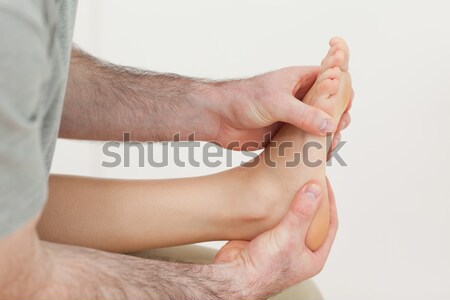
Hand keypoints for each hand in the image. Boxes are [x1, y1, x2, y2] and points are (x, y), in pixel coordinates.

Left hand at [207, 66, 352, 149]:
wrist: (217, 117)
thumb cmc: (243, 98)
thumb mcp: (276, 102)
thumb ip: (304, 114)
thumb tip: (330, 125)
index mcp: (301, 80)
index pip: (333, 81)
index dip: (343, 93)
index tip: (345, 109)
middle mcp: (301, 98)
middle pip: (331, 107)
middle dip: (338, 118)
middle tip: (337, 130)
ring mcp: (295, 117)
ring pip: (321, 127)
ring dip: (328, 137)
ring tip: (328, 147)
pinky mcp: (287, 135)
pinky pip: (307, 142)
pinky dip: (315, 149)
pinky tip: (318, 157)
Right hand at [212, 178, 337, 299]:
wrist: (233, 275)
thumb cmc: (262, 271)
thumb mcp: (288, 238)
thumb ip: (302, 213)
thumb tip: (314, 191)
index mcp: (313, 257)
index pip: (330, 225)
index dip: (329, 203)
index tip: (324, 184)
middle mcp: (298, 251)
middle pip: (310, 220)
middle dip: (309, 201)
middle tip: (307, 181)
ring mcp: (281, 244)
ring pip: (290, 217)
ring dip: (290, 202)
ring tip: (290, 184)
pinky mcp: (263, 238)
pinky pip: (273, 218)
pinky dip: (273, 206)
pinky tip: (272, 194)